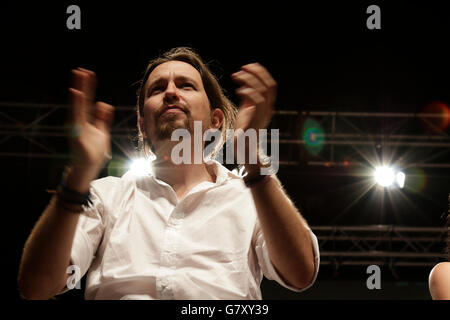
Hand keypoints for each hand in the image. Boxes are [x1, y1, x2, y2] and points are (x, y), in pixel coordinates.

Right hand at [65, 68, 113, 191]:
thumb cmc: (94, 153)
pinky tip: (76, 93)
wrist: (88, 169)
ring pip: (78, 105)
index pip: (88, 100)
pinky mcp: (77, 133)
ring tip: (78, 76)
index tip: (90, 74)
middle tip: (81, 69)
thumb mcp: (102, 133)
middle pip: (82, 100)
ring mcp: (77, 127)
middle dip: (83, 85)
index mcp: (87, 121)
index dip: (89, 88)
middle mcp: (81, 122)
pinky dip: (76, 104)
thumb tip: (105, 104)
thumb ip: (103, 119)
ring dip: (78, 90)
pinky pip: (77, 117)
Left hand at [231, 63, 276, 168]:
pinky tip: (239, 90)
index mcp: (267, 106)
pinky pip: (257, 101)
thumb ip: (247, 100)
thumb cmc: (244, 130)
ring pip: (263, 90)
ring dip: (251, 80)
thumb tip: (243, 87)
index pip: (270, 85)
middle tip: (244, 67)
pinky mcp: (256, 119)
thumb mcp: (246, 111)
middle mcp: (268, 109)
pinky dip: (249, 92)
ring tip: (237, 76)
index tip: (249, 66)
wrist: (245, 148)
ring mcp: (263, 114)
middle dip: (257, 73)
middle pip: (269, 85)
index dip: (262, 73)